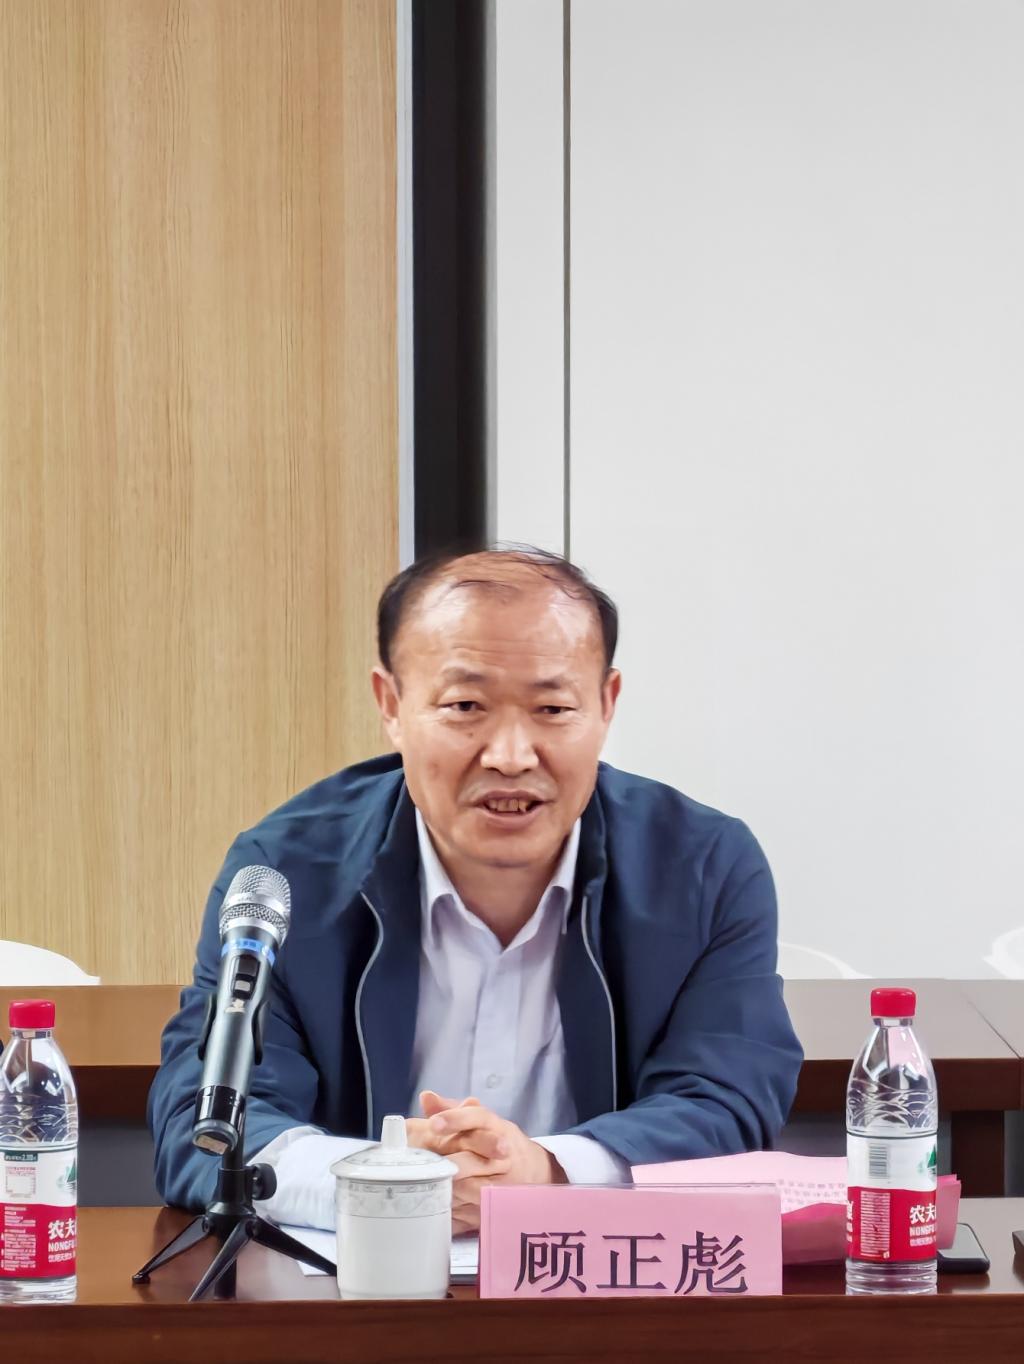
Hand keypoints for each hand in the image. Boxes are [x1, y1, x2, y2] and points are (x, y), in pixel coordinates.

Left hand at [412, 1090, 566, 1233]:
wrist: (533, 1171)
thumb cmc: (499, 1141)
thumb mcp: (479, 1121)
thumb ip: (450, 1109)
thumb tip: (426, 1097)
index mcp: (495, 1127)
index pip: (477, 1118)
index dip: (455, 1119)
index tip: (433, 1123)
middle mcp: (502, 1152)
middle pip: (474, 1156)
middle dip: (451, 1162)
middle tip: (429, 1164)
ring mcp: (504, 1181)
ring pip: (474, 1186)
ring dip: (451, 1186)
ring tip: (429, 1184)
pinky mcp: (499, 1204)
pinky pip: (476, 1209)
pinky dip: (456, 1207)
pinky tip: (440, 1203)